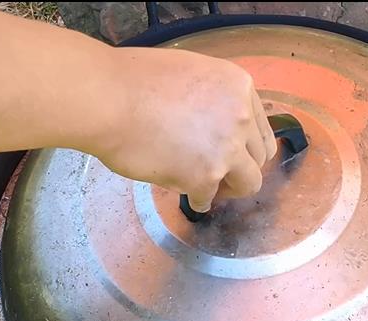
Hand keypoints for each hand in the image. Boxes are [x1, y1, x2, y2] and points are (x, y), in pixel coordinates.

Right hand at [87, 47, 276, 211]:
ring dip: (229, 188)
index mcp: (239, 86)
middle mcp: (241, 116)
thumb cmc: (133, 81)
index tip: (232, 153)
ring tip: (208, 188)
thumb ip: (212, 99)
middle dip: (241, 167)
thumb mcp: (189, 74)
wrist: (107, 99)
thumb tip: (213, 125)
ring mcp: (227, 148)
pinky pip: (209, 199)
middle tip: (220, 173)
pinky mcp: (205, 176)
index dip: (246, 144)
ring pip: (248, 183)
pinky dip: (198, 200)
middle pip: (260, 156)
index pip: (260, 125)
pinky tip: (185, 195)